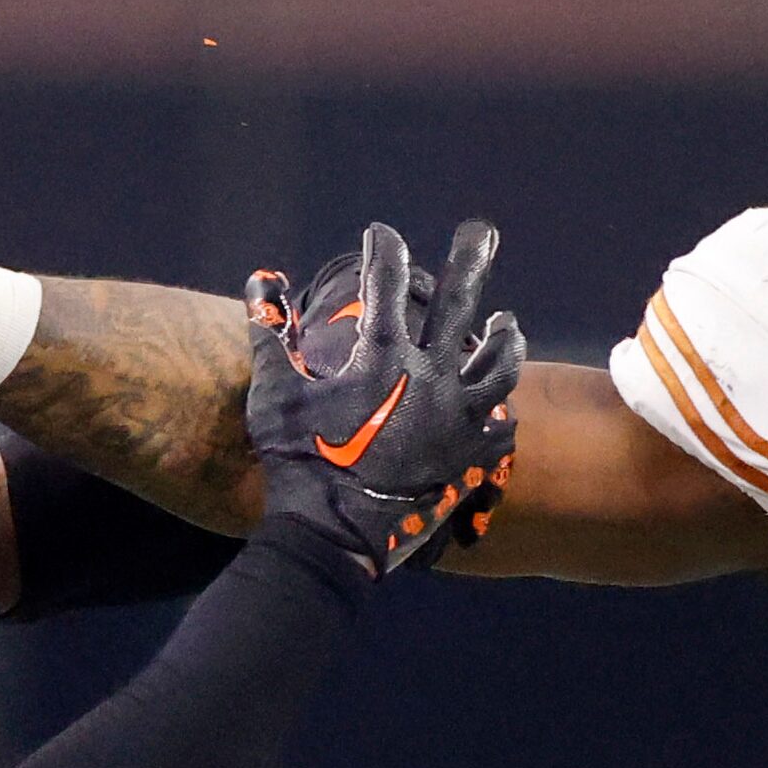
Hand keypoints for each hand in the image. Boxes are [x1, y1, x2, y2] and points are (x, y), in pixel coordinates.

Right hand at [246, 222, 519, 575]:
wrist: (330, 535)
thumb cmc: (297, 460)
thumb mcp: (273, 391)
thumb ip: (269, 331)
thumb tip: (261, 278)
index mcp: (382, 355)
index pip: (386, 281)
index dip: (382, 250)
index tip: (379, 234)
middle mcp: (430, 376)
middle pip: (460, 302)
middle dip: (469, 259)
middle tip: (480, 231)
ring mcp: (457, 416)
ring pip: (498, 362)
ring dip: (503, 337)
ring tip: (505, 321)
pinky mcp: (470, 455)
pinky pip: (499, 425)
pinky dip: (501, 411)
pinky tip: (500, 403)